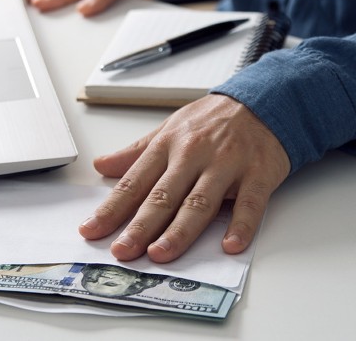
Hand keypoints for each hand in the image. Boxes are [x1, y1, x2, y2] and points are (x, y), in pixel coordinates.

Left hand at [79, 94, 290, 262]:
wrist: (263, 101)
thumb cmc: (213, 120)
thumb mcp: (169, 128)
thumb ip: (136, 152)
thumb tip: (101, 166)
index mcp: (168, 146)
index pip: (134, 182)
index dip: (111, 208)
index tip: (92, 231)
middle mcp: (194, 155)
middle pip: (163, 196)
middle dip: (140, 226)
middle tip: (122, 250)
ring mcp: (227, 165)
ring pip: (200, 202)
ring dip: (179, 230)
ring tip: (160, 253)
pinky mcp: (258, 173)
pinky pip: (250, 203)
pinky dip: (241, 225)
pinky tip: (230, 245)